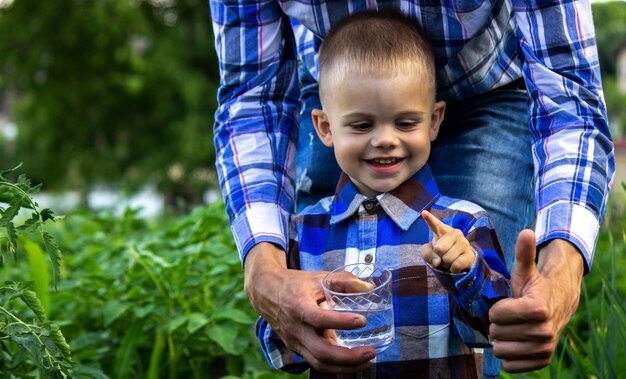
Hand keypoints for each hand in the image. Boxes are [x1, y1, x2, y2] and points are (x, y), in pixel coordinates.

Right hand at [243, 242, 375, 372]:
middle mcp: (295, 328)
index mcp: (298, 306)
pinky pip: (316, 363)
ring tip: (366, 360)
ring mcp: (295, 342)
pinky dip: (336, 366)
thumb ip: (344, 280)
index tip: (362, 320)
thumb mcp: (318, 277)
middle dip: (349, 357)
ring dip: (345, 366)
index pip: (320, 319)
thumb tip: (369, 287)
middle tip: (371, 352)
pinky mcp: (296, 348)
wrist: (266, 292)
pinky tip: (353, 362)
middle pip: (321, 352)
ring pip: (320, 363)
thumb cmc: (295, 284)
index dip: (342, 322)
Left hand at [420, 210, 476, 272]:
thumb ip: (427, 253)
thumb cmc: (441, 253)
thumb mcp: (429, 252)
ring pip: (448, 258)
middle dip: (439, 256)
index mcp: (443, 230)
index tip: (424, 213)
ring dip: (446, 264)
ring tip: (449, 260)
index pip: (435, 224)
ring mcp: (464, 243)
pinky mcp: (470, 254)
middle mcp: (456, 233)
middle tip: (442, 255)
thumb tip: (438, 261)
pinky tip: (455, 265)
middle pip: (440, 248)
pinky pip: (456, 265)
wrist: (458, 262)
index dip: (430, 219)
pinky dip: (453, 269)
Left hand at [489, 230, 583, 371]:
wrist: (557, 306)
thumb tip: (527, 231)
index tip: (508, 302)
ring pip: (501, 350)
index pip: (496, 315)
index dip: (496, 308)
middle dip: (498, 324)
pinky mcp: (542, 361)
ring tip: (513, 328)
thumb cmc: (534, 287)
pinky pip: (510, 366)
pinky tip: (517, 341)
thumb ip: (523, 253)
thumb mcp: (525, 270)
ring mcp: (544, 348)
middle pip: (496, 333)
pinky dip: (509, 356)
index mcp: (537, 308)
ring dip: (502, 340)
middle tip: (510, 316)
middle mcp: (544, 331)